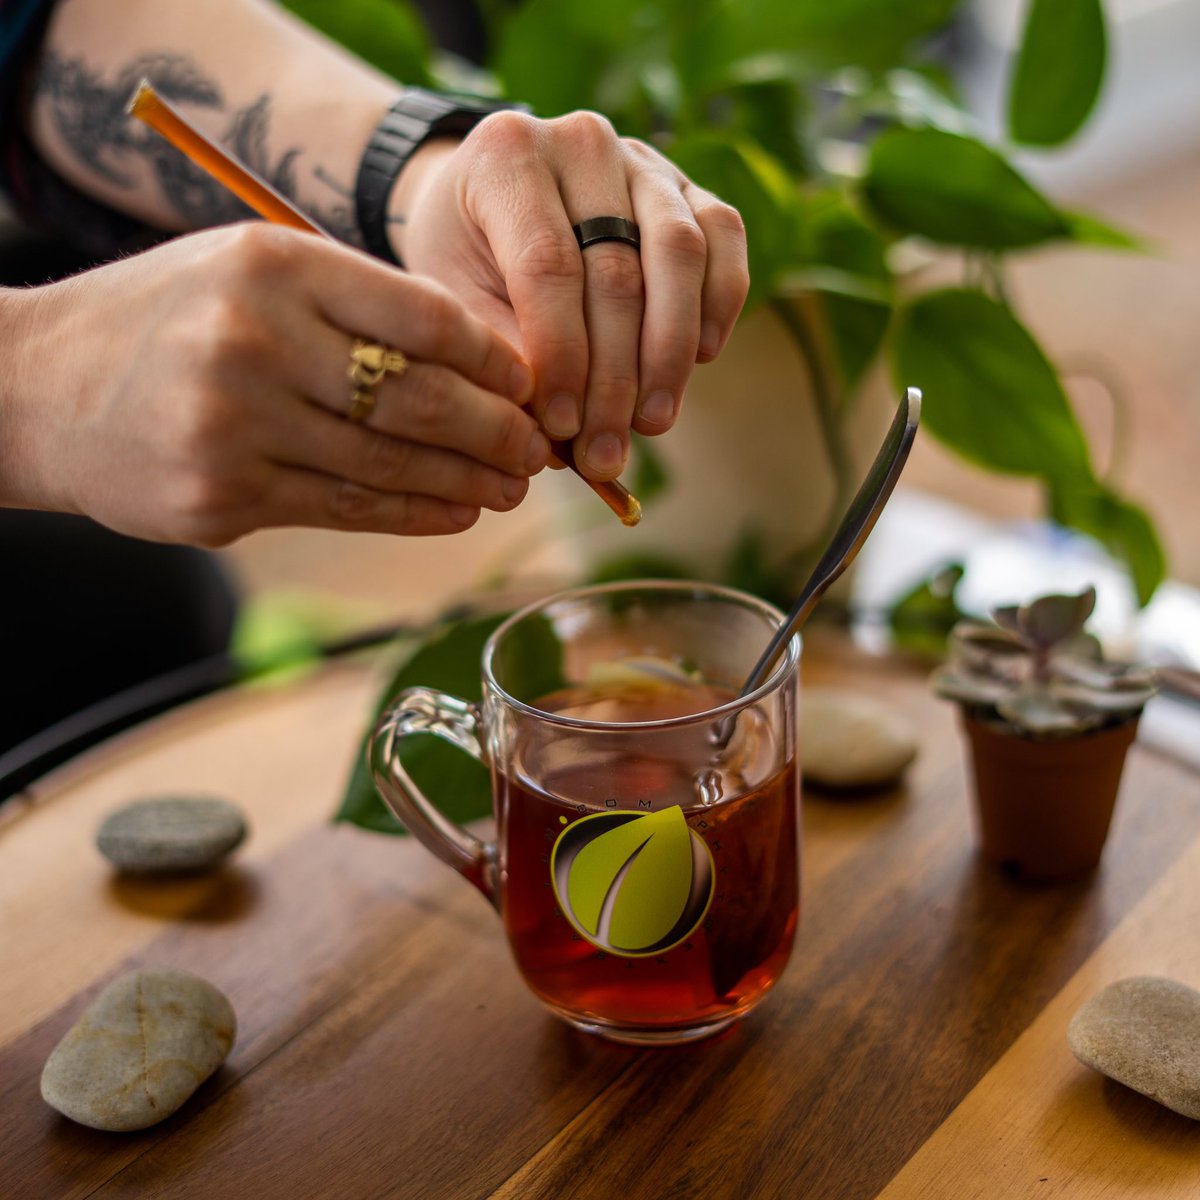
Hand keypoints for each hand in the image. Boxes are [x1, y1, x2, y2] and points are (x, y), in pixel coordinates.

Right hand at [4, 224, 547, 544]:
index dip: (495, 360)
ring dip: (467, 483)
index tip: (530, 384)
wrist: (36, 388)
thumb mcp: (253, 273)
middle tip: (536, 451)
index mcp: (274, 266)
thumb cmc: (170, 321)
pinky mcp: (222, 497)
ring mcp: (235, 426)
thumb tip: (484, 364)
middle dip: (497, 433)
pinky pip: (348, 510)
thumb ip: (357, 306)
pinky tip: (455, 513)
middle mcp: (255, 341)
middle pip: (418, 400)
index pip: (423, 317)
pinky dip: (415, 514)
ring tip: (509, 488)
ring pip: (390, 466)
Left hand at [400, 111, 749, 480]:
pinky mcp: (687, 185)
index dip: (561, 356)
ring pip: (679, 253)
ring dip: (671, 351)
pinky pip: (724, 236)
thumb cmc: (464, 251)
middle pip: (617, 270)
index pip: (548, 266)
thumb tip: (554, 428)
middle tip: (606, 451)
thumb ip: (499, 348)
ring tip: (653, 421)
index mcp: (508, 157)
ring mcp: (643, 159)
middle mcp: (582, 142)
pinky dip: (721, 302)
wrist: (486, 196)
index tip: (561, 428)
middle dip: (614, 377)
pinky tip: (702, 360)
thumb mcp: (454, 293)